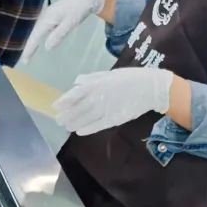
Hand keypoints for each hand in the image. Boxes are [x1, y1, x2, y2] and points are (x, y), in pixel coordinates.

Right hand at [23, 0, 105, 59]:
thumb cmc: (79, 8)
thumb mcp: (70, 23)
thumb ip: (59, 35)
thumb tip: (47, 47)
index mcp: (48, 18)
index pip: (35, 36)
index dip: (30, 49)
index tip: (25, 61)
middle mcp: (45, 16)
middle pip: (34, 34)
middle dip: (29, 47)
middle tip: (25, 61)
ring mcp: (47, 15)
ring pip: (37, 31)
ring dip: (32, 42)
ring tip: (29, 54)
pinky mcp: (51, 15)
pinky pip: (41, 28)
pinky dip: (37, 36)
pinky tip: (37, 42)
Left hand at [55, 66, 173, 135]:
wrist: (151, 87)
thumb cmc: (130, 78)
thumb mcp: (110, 74)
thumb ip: (92, 78)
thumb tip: (77, 82)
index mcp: (97, 84)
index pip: (75, 94)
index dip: (64, 101)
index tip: (55, 106)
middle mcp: (99, 96)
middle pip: (78, 108)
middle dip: (67, 115)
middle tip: (58, 120)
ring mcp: (106, 108)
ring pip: (86, 118)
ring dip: (74, 123)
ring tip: (67, 127)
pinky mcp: (115, 118)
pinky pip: (98, 125)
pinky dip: (88, 129)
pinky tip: (79, 132)